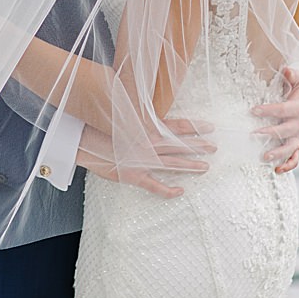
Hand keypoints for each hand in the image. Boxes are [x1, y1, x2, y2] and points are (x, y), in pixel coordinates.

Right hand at [76, 116, 215, 198]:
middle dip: (198, 146)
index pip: (177, 126)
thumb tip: (151, 106)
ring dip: (190, 165)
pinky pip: (155, 185)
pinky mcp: (134, 175)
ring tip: (206, 167)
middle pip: (179, 145)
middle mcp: (149, 143)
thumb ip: (139, 112)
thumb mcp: (123, 112)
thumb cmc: (102, 122)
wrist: (84, 138)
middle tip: (215, 147)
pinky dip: (168, 189)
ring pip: (172, 163)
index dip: (194, 126)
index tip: (210, 127)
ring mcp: (143, 160)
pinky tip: (180, 191)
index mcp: (147, 127)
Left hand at [253, 65, 298, 172]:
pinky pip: (295, 157)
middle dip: (270, 133)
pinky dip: (288, 165)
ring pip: (290, 148)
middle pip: (286, 131)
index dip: (269, 110)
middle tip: (254, 135)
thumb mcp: (298, 78)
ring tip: (265, 157)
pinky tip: (277, 170)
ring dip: (278, 153)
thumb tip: (286, 70)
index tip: (254, 110)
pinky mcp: (298, 145)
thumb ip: (292, 74)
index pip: (283, 110)